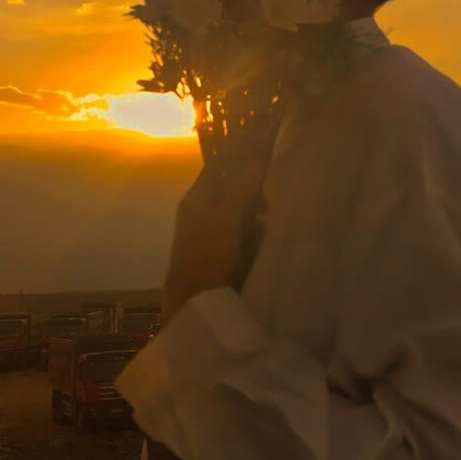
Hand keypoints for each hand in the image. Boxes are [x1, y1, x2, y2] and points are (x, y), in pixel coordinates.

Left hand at [162, 154, 264, 318]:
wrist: (194, 302)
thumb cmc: (206, 254)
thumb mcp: (226, 218)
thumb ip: (240, 188)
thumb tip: (255, 161)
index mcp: (196, 199)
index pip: (217, 168)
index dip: (237, 160)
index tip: (262, 156)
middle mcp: (201, 212)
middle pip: (230, 190)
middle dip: (251, 192)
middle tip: (266, 200)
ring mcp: (210, 233)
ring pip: (238, 212)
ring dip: (253, 213)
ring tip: (266, 220)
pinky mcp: (220, 252)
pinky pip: (240, 233)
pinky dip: (252, 233)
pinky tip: (260, 240)